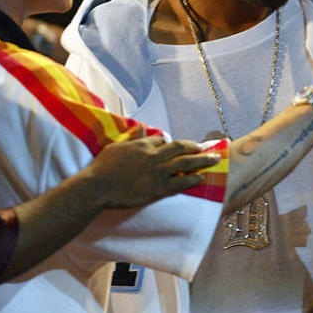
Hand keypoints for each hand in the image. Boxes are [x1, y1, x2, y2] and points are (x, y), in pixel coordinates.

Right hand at [86, 136, 220, 207]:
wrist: (98, 186)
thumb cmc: (103, 166)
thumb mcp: (117, 146)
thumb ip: (132, 137)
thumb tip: (140, 124)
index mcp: (143, 144)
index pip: (163, 140)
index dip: (172, 144)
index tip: (179, 147)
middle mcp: (154, 155)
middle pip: (181, 148)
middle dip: (196, 147)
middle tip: (207, 148)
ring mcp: (158, 172)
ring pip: (186, 163)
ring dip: (202, 160)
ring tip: (214, 159)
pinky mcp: (158, 188)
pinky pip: (181, 182)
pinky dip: (193, 179)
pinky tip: (201, 178)